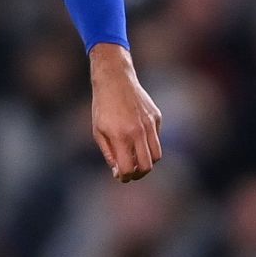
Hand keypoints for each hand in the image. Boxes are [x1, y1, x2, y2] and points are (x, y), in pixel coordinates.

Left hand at [89, 43, 162, 181]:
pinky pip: (157, 138)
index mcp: (121, 136)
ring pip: (156, 155)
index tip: (119, 175)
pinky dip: (148, 144)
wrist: (115, 79)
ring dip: (147, 162)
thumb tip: (119, 171)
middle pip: (147, 166)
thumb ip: (109, 154)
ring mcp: (150, 124)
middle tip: (130, 172)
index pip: (128, 169)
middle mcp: (138, 131)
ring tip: (136, 159)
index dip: (124, 177)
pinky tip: (137, 137)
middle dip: (138, 174)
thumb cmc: (103, 106)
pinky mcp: (157, 117)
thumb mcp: (98, 131)